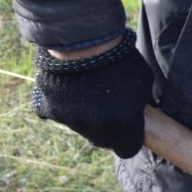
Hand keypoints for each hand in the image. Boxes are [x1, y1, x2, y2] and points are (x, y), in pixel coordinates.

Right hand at [30, 29, 151, 157]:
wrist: (83, 42)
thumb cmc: (120, 59)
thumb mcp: (142, 82)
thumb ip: (137, 103)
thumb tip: (134, 109)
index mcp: (122, 128)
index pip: (127, 149)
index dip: (130, 138)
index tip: (130, 125)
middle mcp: (94, 130)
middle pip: (102, 141)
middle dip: (108, 129)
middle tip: (110, 106)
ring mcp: (70, 121)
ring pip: (80, 126)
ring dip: (85, 115)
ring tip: (89, 88)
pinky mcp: (48, 109)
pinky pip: (56, 113)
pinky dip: (61, 104)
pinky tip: (67, 89)